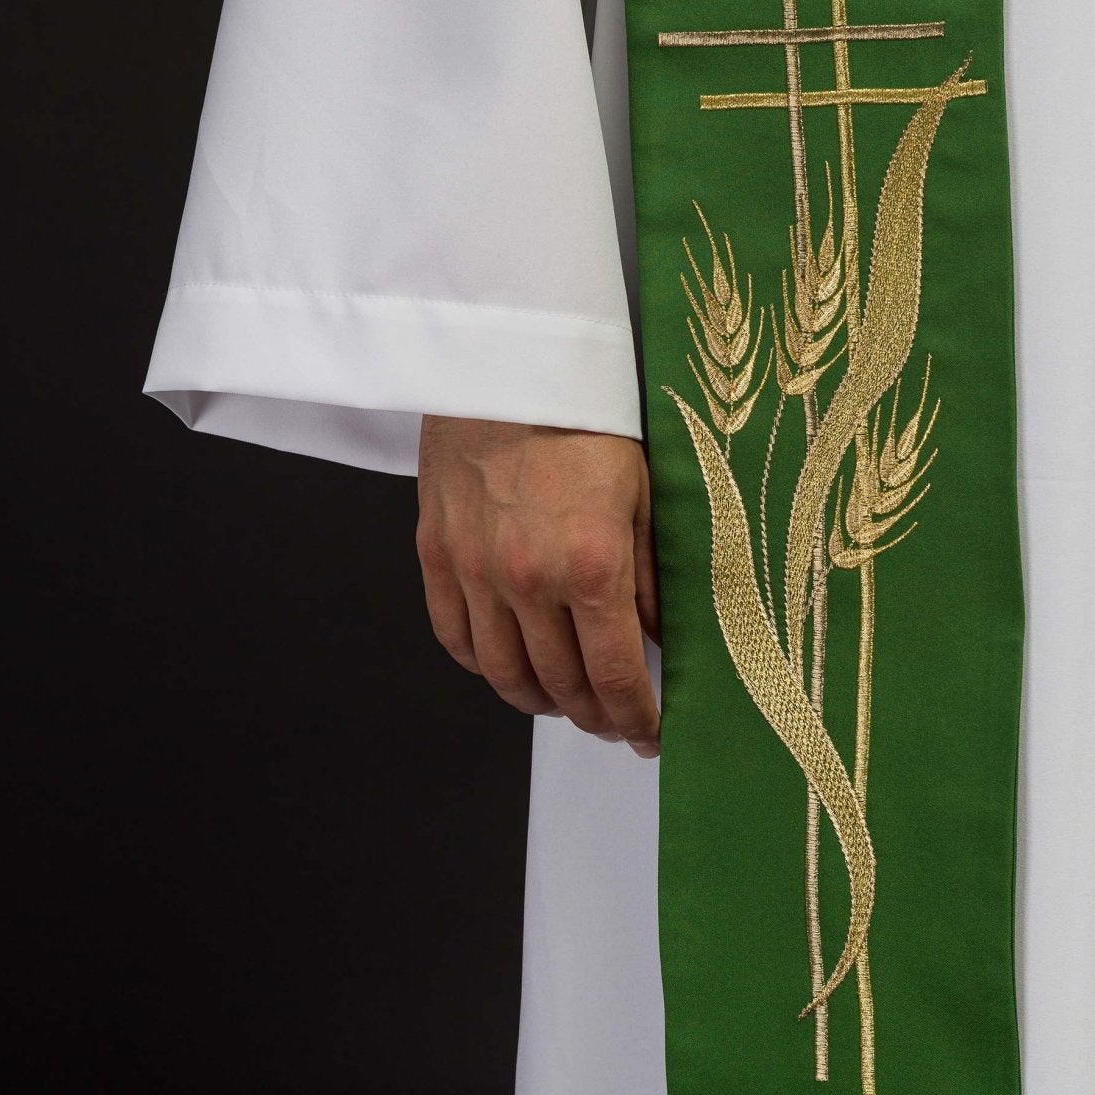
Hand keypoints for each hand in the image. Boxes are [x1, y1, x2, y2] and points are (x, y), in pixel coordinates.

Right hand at [416, 416, 659, 757]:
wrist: (508, 357)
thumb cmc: (589, 415)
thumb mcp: (646, 493)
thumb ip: (651, 576)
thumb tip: (659, 638)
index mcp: (592, 565)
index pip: (614, 676)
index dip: (635, 720)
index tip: (649, 736)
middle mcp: (529, 580)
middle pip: (560, 686)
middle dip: (594, 718)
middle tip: (613, 723)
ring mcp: (474, 570)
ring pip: (503, 674)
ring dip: (539, 701)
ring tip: (564, 703)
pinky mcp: (435, 552)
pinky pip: (454, 636)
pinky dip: (483, 666)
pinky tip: (508, 666)